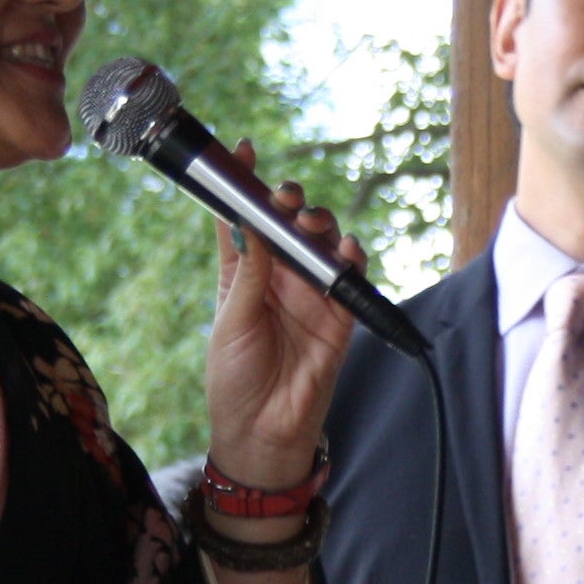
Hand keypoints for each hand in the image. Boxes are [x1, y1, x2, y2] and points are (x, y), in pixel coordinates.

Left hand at [202, 147, 360, 497]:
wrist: (262, 432)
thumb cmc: (235, 380)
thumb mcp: (232, 322)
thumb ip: (249, 274)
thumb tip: (251, 224)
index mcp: (243, 275)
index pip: (243, 219)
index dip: (242, 183)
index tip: (242, 151)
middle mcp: (278, 278)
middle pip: (287, 224)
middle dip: (287, 201)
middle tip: (283, 198)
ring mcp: (309, 294)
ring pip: (321, 243)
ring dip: (319, 224)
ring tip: (310, 224)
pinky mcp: (338, 316)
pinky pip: (350, 277)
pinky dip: (351, 257)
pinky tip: (344, 248)